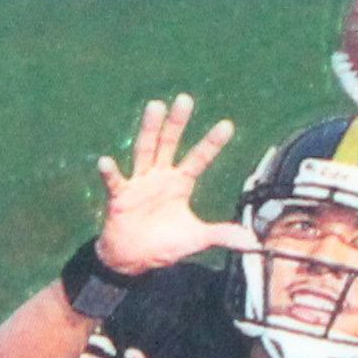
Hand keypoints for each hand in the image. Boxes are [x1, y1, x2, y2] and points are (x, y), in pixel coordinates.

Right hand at [93, 97, 257, 279]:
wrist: (134, 258)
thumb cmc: (164, 244)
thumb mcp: (196, 239)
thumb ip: (221, 235)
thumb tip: (252, 242)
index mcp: (180, 183)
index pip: (199, 158)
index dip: (212, 143)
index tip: (227, 125)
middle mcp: (160, 176)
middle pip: (169, 143)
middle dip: (177, 122)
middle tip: (185, 98)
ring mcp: (139, 183)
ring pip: (145, 150)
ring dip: (150, 129)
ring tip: (155, 106)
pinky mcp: (120, 197)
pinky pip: (116, 182)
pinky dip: (110, 173)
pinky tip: (106, 162)